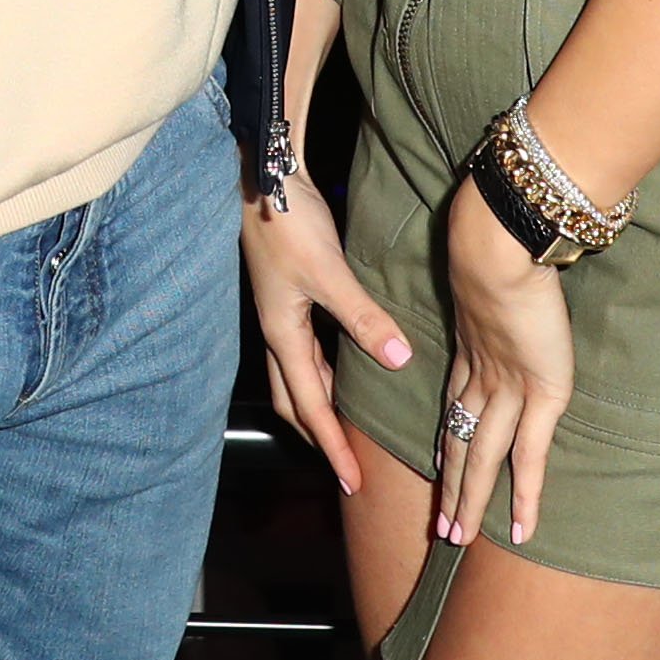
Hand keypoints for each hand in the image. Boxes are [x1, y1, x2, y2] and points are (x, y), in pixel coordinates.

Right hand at [243, 179, 413, 494]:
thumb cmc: (287, 222)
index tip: (352, 484)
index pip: (311, 408)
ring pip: (300, 378)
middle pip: (296, 401)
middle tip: (348, 468)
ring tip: (349, 429)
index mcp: (283, 336)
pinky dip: (325, 373)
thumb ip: (362, 317)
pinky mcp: (290, 296)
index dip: (332, 447)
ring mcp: (281, 315)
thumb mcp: (328, 272)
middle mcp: (278, 333)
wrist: (263, 175)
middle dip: (320, 437)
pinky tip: (347, 367)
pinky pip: (306, 352)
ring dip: (321, 407)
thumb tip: (397, 359)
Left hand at [435, 181, 577, 549]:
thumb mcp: (498, 272)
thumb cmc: (503, 247)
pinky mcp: (538, 397)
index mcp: (472, 350)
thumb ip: (504, 288)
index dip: (447, 437)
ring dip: (470, 501)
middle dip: (450, 484)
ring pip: (483, 458)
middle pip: (460, 441)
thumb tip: (514, 278)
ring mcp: (508, 391)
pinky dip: (526, 496)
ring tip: (459, 538)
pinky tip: (522, 528)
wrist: (500, 246)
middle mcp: (482, 377)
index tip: (438, 463)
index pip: (455, 405)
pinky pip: (529, 458)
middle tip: (440, 524)